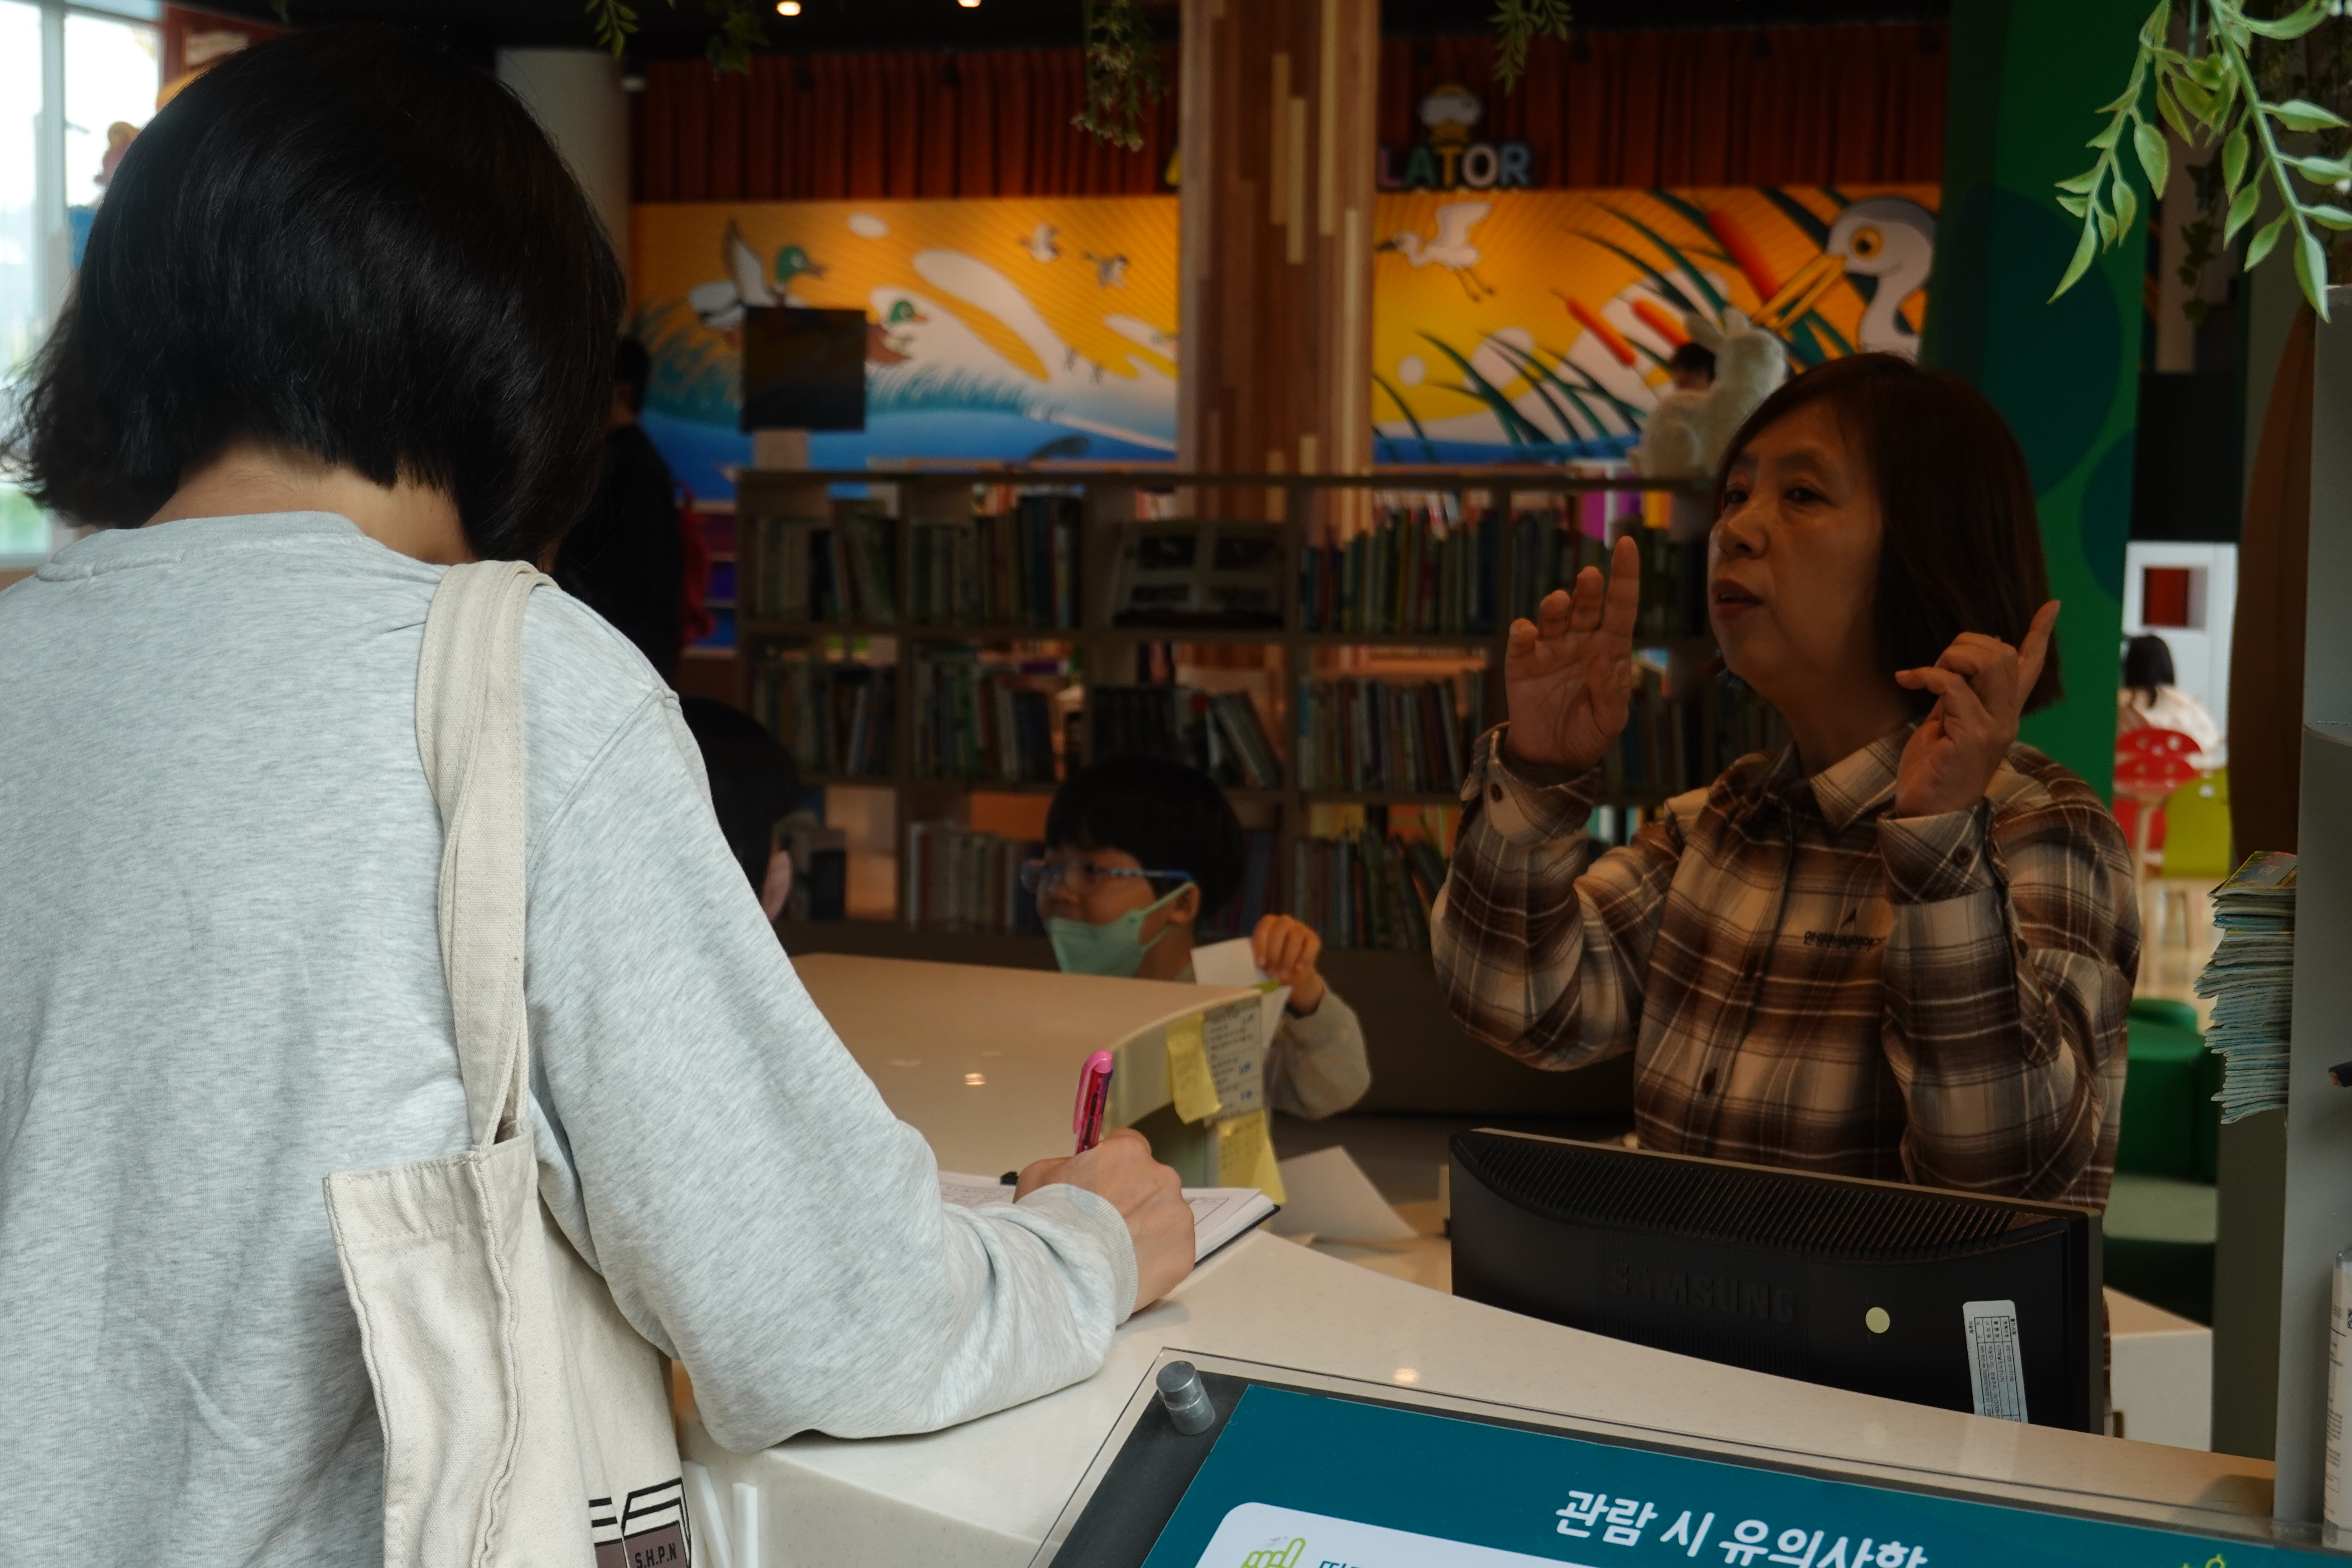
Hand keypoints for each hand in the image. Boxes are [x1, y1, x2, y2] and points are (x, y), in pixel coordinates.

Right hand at [1012, 1128, 1192, 1311]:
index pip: (1131, 1146)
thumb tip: (1079, 1168)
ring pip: (1164, 1218)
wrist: (1067, 1272)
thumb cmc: (1051, 1222)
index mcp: (1129, 1152)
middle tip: (1105, 1225)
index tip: (1104, 1185)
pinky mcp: (1184, 1253)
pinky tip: (1128, 1270)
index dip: (1115, 1167)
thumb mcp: (1041, 1176)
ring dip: (1145, 1230)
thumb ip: (1067, 1165)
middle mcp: (1162, 1177)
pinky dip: (1153, 1261)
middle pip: (1150, 1184)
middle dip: (1132, 1200)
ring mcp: (1177, 1216)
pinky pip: (1170, 1252)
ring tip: (1115, 1253)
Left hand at [1251, 913, 1325, 1013]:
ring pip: (1296, 937)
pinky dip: (1304, 957)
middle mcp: (1284, 921)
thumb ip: (1262, 960)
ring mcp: (1300, 928)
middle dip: (1274, 953)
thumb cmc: (1274, 964)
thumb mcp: (1265, 961)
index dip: (1261, 946)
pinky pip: (1311, 944)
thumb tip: (1260, 967)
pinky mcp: (1313, 938)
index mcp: (1268, 923)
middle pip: (1279, 931)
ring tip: (1283, 974)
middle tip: (1271, 972)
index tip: (1260, 964)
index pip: (1263, 928)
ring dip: (1288, 957)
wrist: (1294, 973)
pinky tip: (1298, 969)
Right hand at [1502, 534, 1640, 771]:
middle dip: (1589, 588)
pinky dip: (1522, 633)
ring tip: (1560, 601)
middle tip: (1590, 576)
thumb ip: (1611, 692)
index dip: (1625, 576)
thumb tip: (1603, 660)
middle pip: (1587, 605)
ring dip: (1556, 605)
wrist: (1552, 758)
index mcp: (1609, 649)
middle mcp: (1580, 642)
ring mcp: (1550, 650)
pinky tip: (1525, 631)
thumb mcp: (1610, 720)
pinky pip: (1522, 642)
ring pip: (1554, 616)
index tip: (1625, 545)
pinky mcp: (1522, 663)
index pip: (1621, 606)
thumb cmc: (1588, 734)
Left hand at [1893, 601, 2059, 817]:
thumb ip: (1956, 697)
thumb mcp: (1944, 724)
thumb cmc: (1932, 771)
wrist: (1925, 814)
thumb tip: (1955, 666)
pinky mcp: (1974, 736)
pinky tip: (1906, 679)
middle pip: (2005, 654)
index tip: (2051, 606)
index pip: (2029, 668)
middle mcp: (2007, 718)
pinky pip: (1953, 686)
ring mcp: (1994, 727)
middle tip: (1937, 666)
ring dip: (1952, 656)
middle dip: (1967, 643)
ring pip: (1989, 662)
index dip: (2039, 635)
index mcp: (2002, 713)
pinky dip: (1926, 674)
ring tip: (1926, 675)